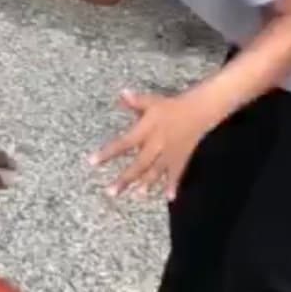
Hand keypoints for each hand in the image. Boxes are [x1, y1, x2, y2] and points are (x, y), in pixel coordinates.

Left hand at [92, 88, 212, 201]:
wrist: (198, 111)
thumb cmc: (172, 106)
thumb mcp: (152, 101)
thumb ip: (136, 101)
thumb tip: (121, 94)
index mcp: (146, 130)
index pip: (123, 143)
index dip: (107, 153)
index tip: (92, 162)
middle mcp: (156, 144)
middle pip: (138, 164)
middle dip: (125, 178)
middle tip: (111, 192)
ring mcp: (169, 153)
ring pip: (156, 171)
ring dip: (146, 183)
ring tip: (137, 194)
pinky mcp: (181, 158)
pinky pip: (177, 173)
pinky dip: (173, 185)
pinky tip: (170, 197)